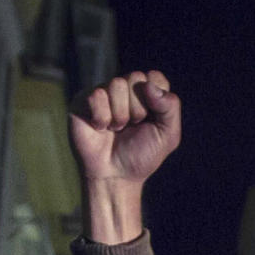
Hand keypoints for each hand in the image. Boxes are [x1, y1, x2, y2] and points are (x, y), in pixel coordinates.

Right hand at [68, 71, 181, 185]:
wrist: (115, 176)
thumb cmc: (141, 156)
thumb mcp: (168, 136)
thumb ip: (170, 107)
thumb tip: (148, 84)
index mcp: (146, 94)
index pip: (155, 78)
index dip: (156, 100)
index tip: (150, 120)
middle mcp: (125, 90)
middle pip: (136, 78)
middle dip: (137, 109)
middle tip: (131, 127)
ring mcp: (104, 93)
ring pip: (116, 84)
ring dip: (120, 115)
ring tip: (116, 129)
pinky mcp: (83, 99)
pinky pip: (97, 95)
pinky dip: (101, 117)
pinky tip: (100, 128)